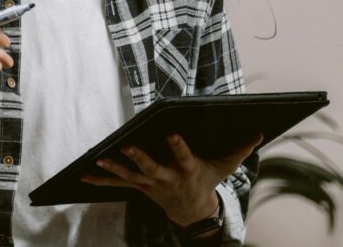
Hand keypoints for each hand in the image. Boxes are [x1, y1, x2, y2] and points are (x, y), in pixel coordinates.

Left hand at [81, 133, 262, 224]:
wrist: (193, 212)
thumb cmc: (207, 181)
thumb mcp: (225, 166)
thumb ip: (240, 148)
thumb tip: (260, 131)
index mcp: (187, 169)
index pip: (182, 154)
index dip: (177, 144)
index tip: (171, 132)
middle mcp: (167, 177)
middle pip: (151, 167)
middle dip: (139, 158)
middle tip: (126, 147)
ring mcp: (151, 184)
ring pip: (130, 176)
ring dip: (113, 169)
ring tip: (97, 160)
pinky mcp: (139, 187)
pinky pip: (117, 185)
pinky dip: (100, 181)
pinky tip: (82, 177)